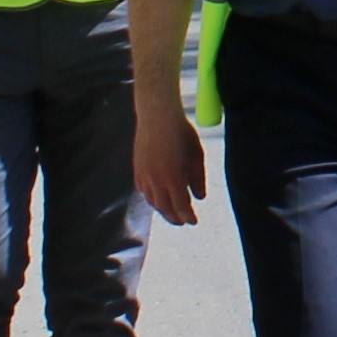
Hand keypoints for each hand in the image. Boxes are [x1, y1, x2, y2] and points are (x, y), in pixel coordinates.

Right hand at [135, 104, 205, 227]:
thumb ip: (198, 179)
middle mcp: (156, 181)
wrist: (157, 116)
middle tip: (182, 221)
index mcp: (173, 179)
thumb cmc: (181, 133)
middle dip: (174, 217)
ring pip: (152, 201)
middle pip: (165, 208)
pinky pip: (143, 190)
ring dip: (162, 209)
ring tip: (170, 211)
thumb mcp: (197, 155)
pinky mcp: (137, 169)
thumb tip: (199, 197)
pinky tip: (156, 197)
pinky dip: (150, 197)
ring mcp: (144, 175)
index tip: (194, 221)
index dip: (188, 216)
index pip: (181, 206)